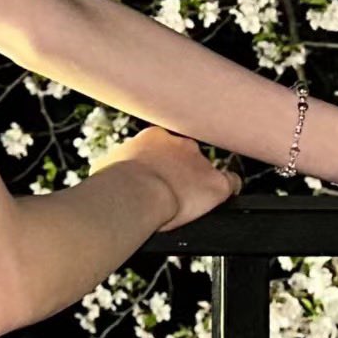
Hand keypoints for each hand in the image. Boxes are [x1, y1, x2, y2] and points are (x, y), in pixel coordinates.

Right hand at [92, 125, 242, 232]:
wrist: (134, 192)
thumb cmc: (114, 183)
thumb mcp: (107, 166)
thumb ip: (116, 165)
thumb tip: (106, 173)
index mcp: (154, 138)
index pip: (165, 147)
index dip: (162, 163)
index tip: (156, 175)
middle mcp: (180, 144)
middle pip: (186, 155)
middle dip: (180, 170)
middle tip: (170, 189)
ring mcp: (200, 162)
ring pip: (205, 169)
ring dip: (198, 182)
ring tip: (188, 199)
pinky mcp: (215, 183)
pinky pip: (230, 183)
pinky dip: (227, 190)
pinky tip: (221, 198)